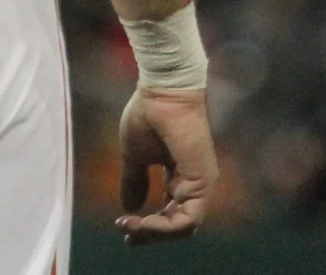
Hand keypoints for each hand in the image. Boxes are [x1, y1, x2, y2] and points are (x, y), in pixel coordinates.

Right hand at [114, 85, 215, 244]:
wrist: (161, 91)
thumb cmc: (149, 115)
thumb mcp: (134, 156)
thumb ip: (134, 182)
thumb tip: (128, 208)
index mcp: (180, 176)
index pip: (169, 213)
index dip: (147, 225)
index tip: (122, 226)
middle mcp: (194, 183)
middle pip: (177, 225)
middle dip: (149, 233)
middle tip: (126, 233)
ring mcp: (201, 184)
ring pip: (184, 227)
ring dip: (155, 232)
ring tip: (131, 226)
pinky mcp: (203, 182)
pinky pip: (188, 219)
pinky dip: (165, 227)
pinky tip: (143, 222)